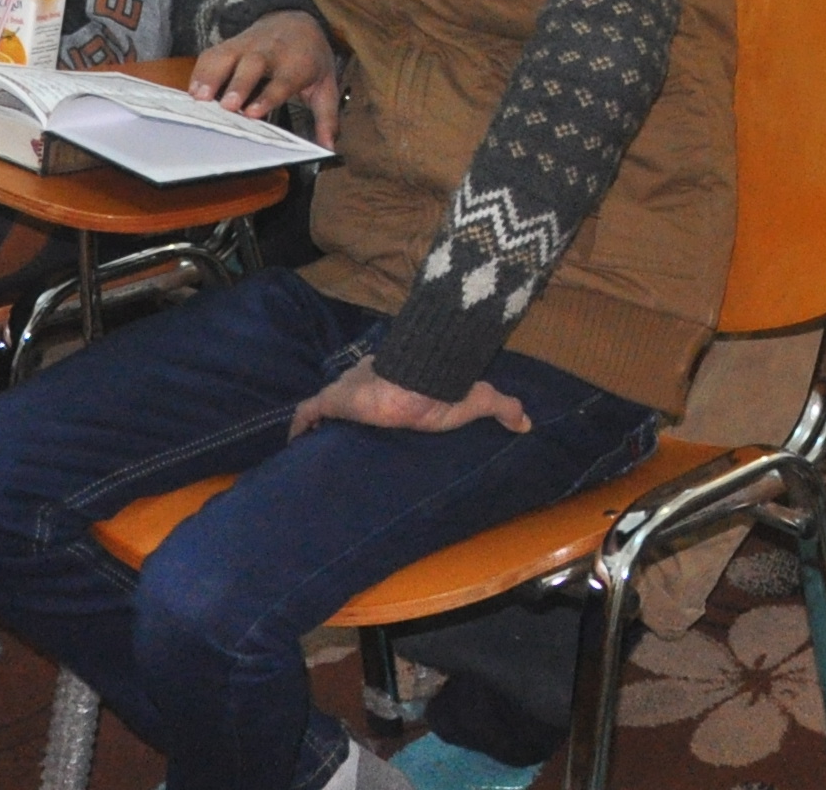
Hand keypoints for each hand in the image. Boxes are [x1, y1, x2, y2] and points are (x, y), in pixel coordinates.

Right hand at [191, 10, 340, 139]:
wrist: (296, 21)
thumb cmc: (310, 60)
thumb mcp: (326, 87)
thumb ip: (327, 118)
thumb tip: (330, 148)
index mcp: (296, 64)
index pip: (282, 81)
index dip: (267, 97)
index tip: (252, 113)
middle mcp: (270, 52)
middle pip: (252, 65)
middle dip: (238, 84)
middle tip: (227, 106)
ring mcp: (247, 46)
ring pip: (227, 56)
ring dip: (212, 75)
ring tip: (198, 98)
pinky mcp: (229, 45)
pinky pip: (212, 55)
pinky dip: (200, 71)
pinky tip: (192, 91)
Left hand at [288, 354, 531, 441]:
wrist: (419, 380)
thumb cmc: (443, 389)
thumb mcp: (478, 399)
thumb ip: (502, 408)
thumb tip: (529, 423)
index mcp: (397, 378)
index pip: (380, 387)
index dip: (373, 402)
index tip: (373, 419)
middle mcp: (367, 379)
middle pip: (350, 396)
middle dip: (344, 412)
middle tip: (341, 438)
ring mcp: (348, 389)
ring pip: (328, 404)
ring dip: (320, 422)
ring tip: (316, 446)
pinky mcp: (334, 400)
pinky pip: (308, 413)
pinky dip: (300, 427)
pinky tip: (296, 445)